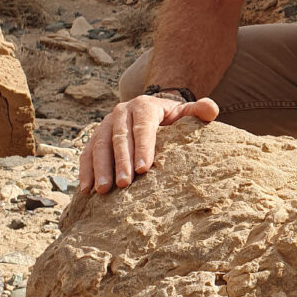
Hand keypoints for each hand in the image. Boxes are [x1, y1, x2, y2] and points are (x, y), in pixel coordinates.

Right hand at [78, 93, 218, 193]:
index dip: (143, 147)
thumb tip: (211, 110)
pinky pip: (86, 152)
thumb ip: (200, 110)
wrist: (151, 111)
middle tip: (123, 184)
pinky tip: (86, 189)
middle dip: (121, 161)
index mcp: (144, 105)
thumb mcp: (185, 112)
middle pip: (119, 137)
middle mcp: (122, 112)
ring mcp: (106, 124)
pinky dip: (85, 170)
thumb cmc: (171, 118)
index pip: (143, 127)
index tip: (145, 169)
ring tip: (103, 191)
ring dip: (100, 168)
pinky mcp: (95, 137)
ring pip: (99, 145)